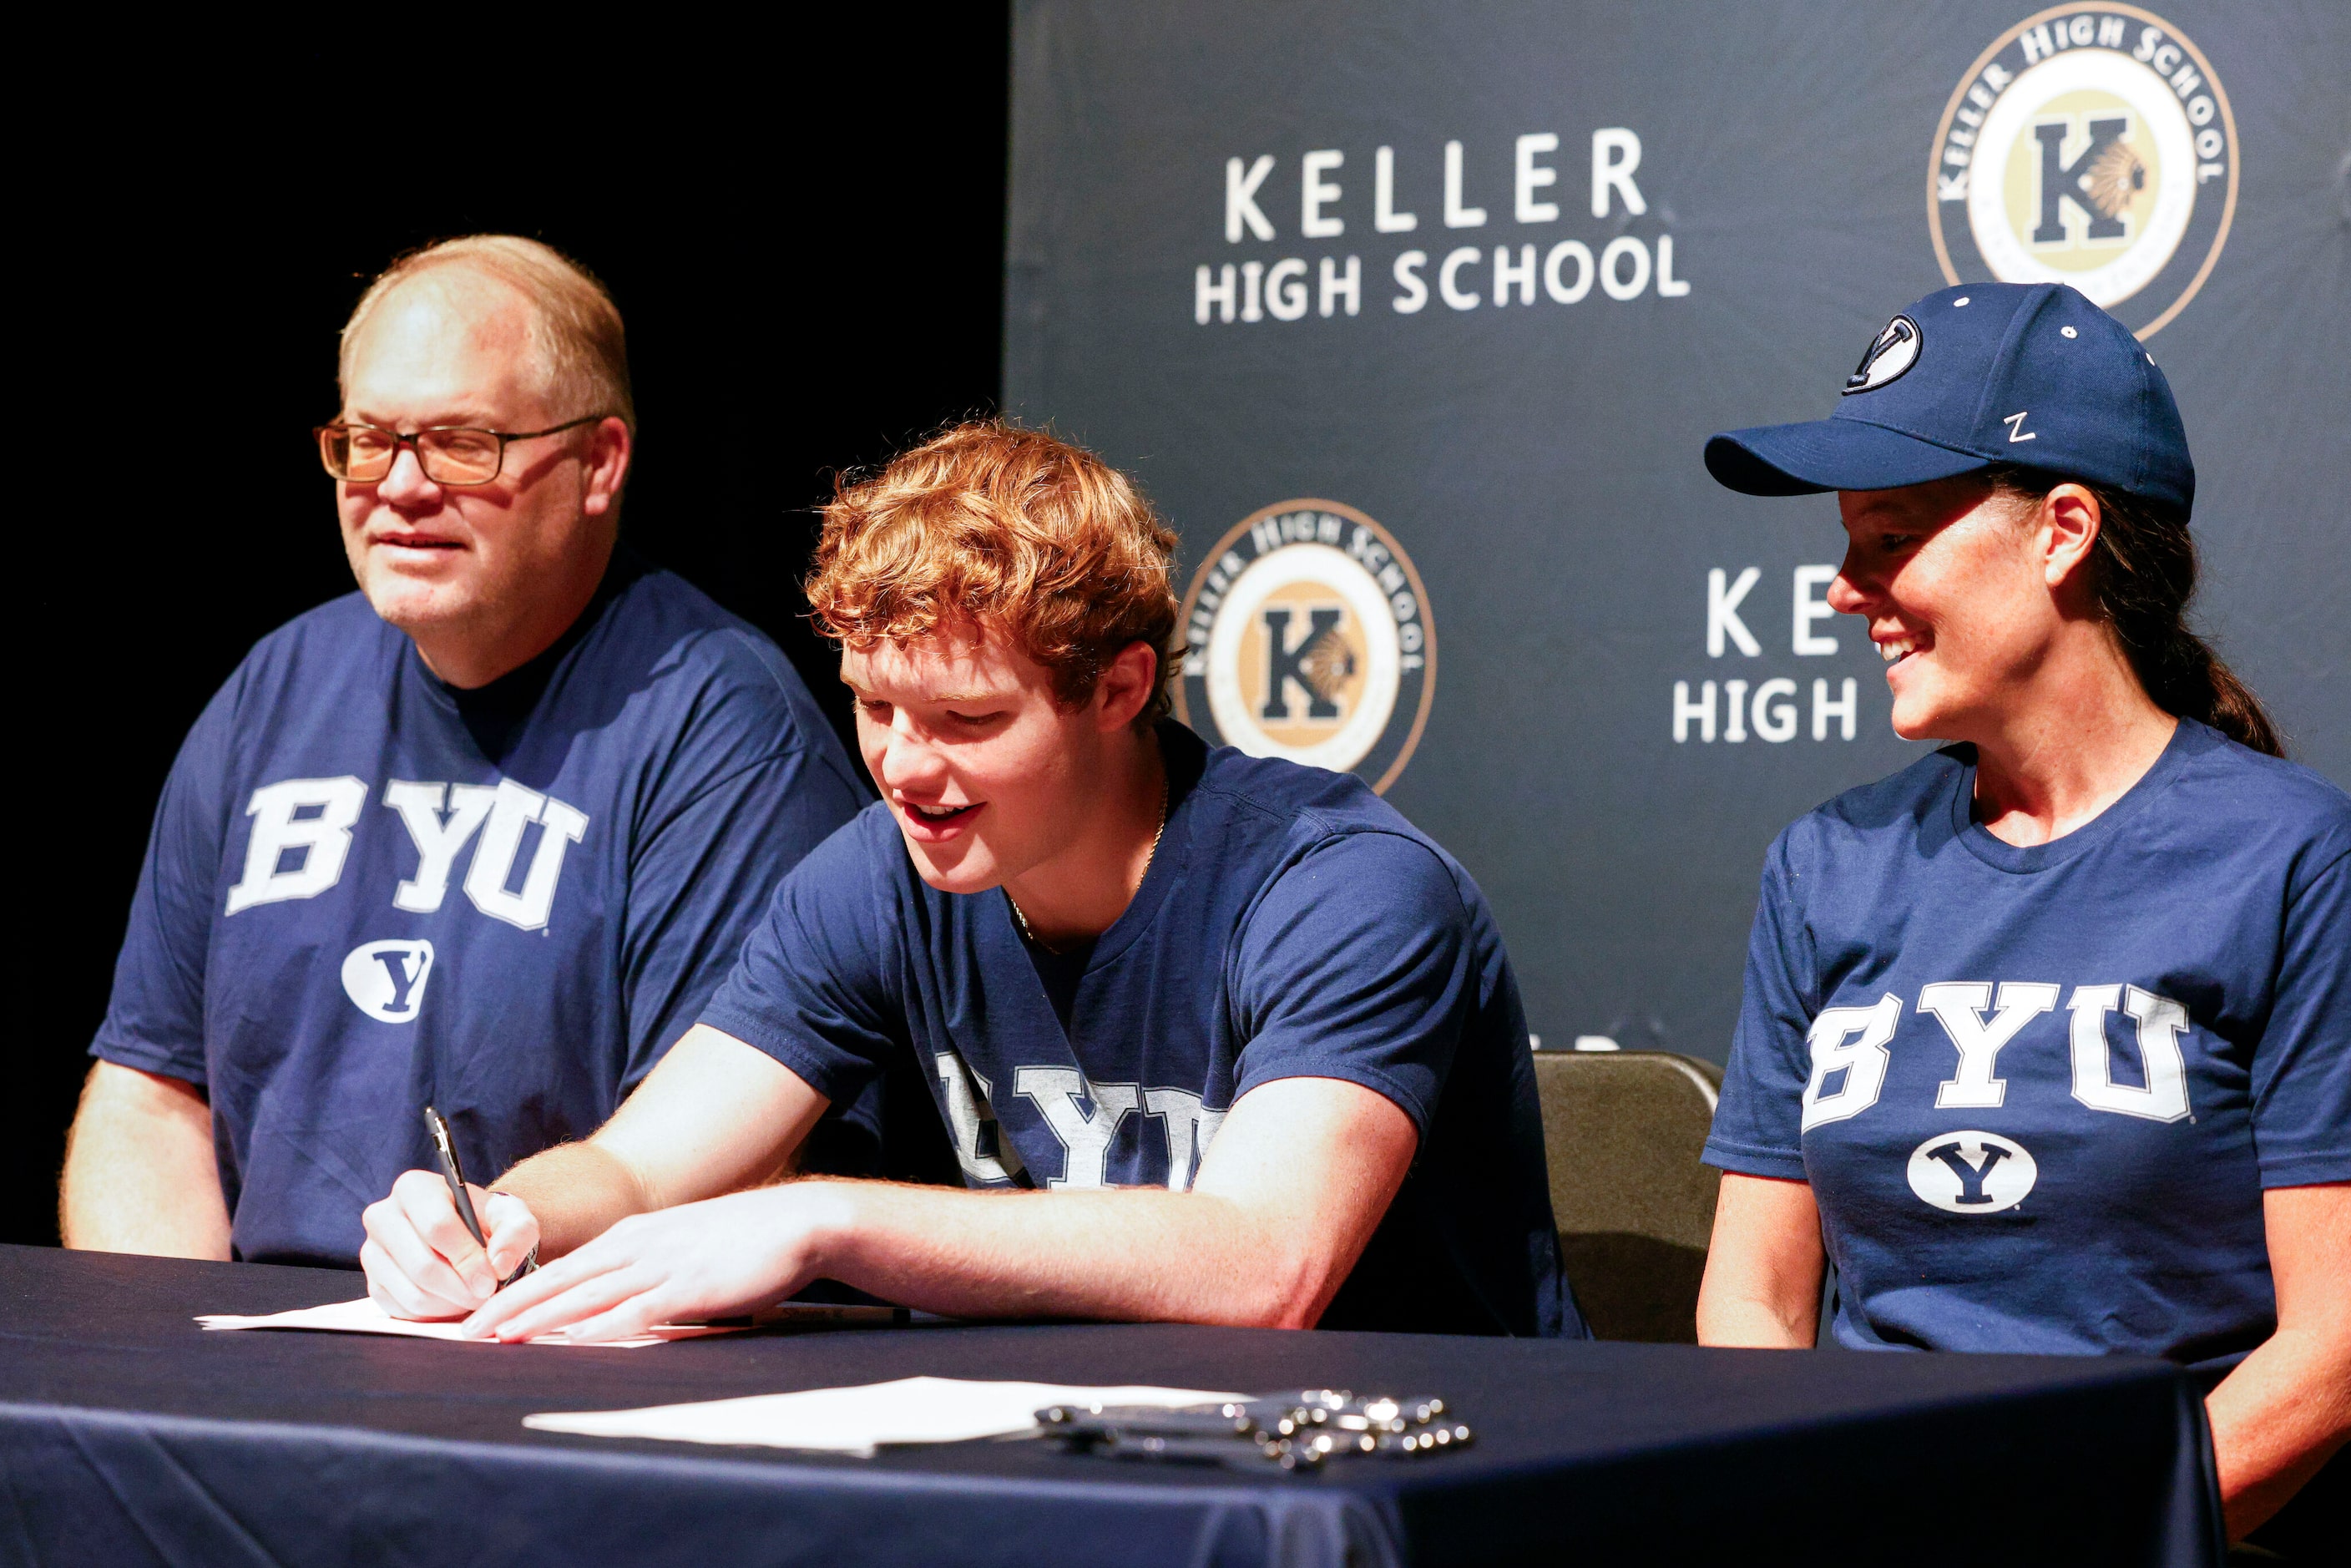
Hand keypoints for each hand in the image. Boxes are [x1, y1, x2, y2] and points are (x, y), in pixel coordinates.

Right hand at [360, 1169, 539, 1319]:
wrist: (465, 1236)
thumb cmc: (486, 1222)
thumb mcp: (511, 1217)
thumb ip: (515, 1232)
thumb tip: (498, 1263)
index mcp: (413, 1188)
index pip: (437, 1227)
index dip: (468, 1259)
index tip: (491, 1280)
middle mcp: (383, 1216)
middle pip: (422, 1265)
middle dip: (461, 1288)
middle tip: (485, 1295)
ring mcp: (372, 1252)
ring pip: (413, 1293)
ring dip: (450, 1304)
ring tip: (472, 1296)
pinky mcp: (373, 1283)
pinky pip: (403, 1310)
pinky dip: (434, 1313)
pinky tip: (452, 1301)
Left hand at [462, 1183, 850, 1342]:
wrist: (797, 1221)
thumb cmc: (743, 1240)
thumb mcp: (680, 1249)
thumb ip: (644, 1274)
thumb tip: (611, 1307)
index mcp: (633, 1238)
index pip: (561, 1267)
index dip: (516, 1292)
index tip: (480, 1314)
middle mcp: (637, 1247)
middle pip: (560, 1279)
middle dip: (510, 1307)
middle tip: (467, 1333)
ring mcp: (662, 1265)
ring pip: (587, 1294)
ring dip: (540, 1318)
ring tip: (501, 1338)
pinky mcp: (690, 1286)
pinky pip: (637, 1310)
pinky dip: (601, 1326)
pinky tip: (574, 1340)